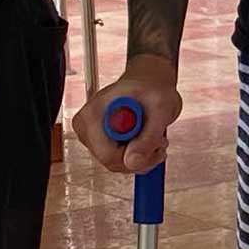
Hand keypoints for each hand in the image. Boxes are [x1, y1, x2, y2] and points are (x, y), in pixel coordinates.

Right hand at [76, 55, 183, 174]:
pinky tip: (145, 141)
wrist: (148, 84)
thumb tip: (133, 162)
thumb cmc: (152, 89)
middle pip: (112, 162)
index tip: (153, 138)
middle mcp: (86, 126)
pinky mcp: (98, 143)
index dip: (136, 154)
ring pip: (117, 165)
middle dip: (141, 157)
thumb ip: (148, 136)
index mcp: (94, 113)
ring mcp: (91, 136)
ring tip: (153, 137)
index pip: (108, 154)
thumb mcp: (161, 109)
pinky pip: (119, 162)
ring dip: (142, 157)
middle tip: (158, 139)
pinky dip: (137, 157)